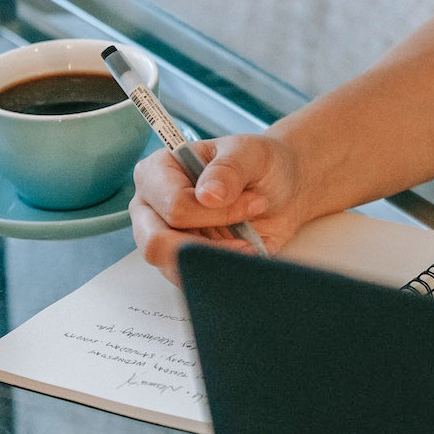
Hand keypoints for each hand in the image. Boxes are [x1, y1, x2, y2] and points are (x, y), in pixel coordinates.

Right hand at [129, 129, 304, 284]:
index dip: (217, 213)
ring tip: (253, 245)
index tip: (254, 203)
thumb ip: (229, 170)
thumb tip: (209, 195)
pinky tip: (252, 253)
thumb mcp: (250, 153)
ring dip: (220, 261)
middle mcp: (152, 208)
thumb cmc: (257, 163)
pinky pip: (193, 280)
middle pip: (157, 244)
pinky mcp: (182, 261)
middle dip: (208, 247)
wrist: (282, 186)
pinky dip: (226, 272)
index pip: (174, 206)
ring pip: (176, 268)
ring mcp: (165, 239)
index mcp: (157, 172)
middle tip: (247, 240)